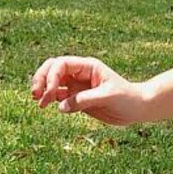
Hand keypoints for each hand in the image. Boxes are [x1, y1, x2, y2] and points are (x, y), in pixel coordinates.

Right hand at [28, 56, 149, 125]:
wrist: (137, 108)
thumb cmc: (127, 98)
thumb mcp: (108, 97)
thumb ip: (84, 101)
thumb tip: (60, 107)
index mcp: (87, 66)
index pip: (61, 64)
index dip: (52, 77)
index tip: (51, 93)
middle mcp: (79, 73)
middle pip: (52, 69)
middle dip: (41, 79)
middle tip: (35, 94)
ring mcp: (77, 85)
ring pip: (52, 82)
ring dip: (43, 90)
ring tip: (38, 103)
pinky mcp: (76, 98)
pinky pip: (58, 96)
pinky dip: (50, 99)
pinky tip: (47, 106)